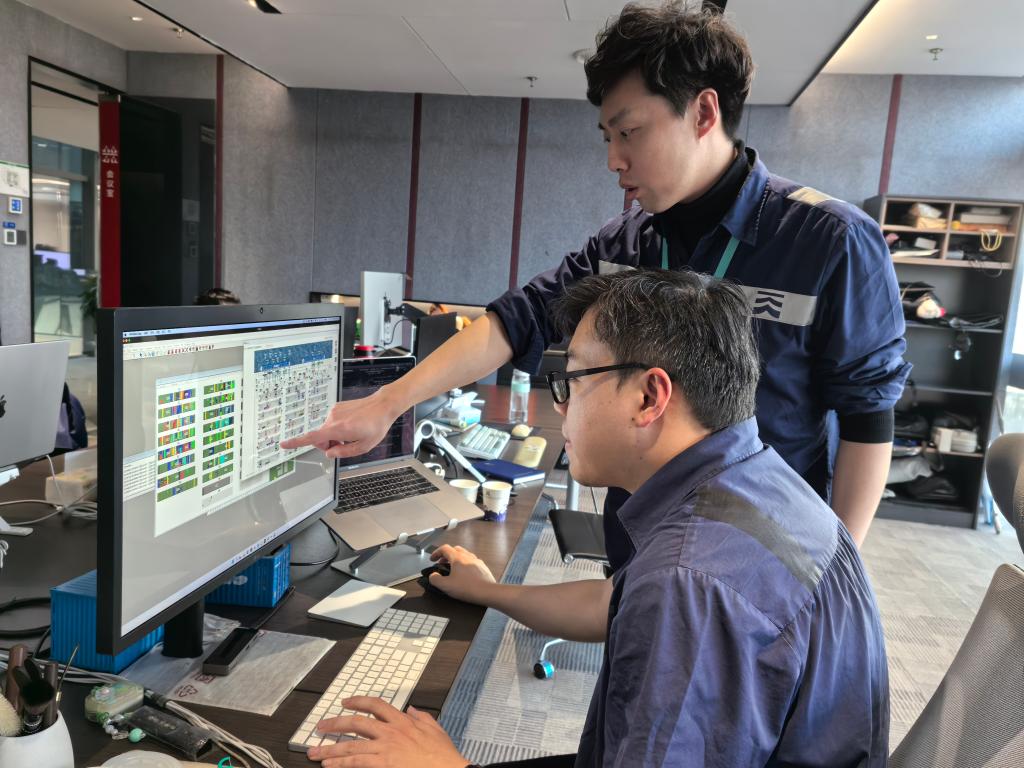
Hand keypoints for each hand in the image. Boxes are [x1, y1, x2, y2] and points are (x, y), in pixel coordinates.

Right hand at [279, 391, 399, 458]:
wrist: (383, 405)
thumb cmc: (376, 426)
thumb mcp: (364, 446)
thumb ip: (344, 452)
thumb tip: (329, 453)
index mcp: (338, 429)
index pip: (312, 437)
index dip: (296, 442)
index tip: (283, 444)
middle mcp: (332, 418)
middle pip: (319, 437)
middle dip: (327, 445)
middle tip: (343, 447)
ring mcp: (334, 411)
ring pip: (326, 430)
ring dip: (334, 437)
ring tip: (351, 435)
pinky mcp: (337, 407)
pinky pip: (332, 422)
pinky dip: (337, 428)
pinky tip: (351, 427)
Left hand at [309, 697, 466, 767]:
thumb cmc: (443, 756)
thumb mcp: (435, 729)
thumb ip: (422, 717)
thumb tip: (412, 710)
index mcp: (403, 721)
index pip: (376, 705)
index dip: (358, 701)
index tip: (345, 702)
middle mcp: (391, 732)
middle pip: (356, 723)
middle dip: (335, 724)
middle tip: (320, 726)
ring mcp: (385, 749)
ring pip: (351, 744)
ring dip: (330, 748)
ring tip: (315, 751)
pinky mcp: (383, 764)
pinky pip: (355, 762)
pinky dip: (340, 763)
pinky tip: (329, 764)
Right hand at [429, 545, 496, 603]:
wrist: (487, 592)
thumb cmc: (468, 588)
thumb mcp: (446, 586)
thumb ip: (435, 579)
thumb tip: (433, 576)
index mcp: (457, 558)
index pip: (444, 548)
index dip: (436, 553)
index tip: (432, 559)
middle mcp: (468, 556)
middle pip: (455, 549)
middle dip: (446, 555)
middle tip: (441, 562)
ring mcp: (476, 561)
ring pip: (464, 554)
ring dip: (456, 558)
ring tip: (452, 568)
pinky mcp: (482, 567)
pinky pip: (471, 561)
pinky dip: (465, 563)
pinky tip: (464, 573)